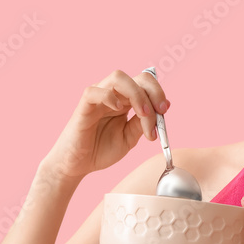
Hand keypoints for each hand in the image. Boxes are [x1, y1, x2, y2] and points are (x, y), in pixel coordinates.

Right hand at [42, 68, 169, 179]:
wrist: (78, 165)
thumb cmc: (100, 150)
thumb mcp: (129, 138)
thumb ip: (142, 123)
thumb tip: (164, 108)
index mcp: (125, 101)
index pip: (145, 84)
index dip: (158, 94)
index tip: (164, 111)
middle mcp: (113, 95)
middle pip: (137, 78)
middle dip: (153, 92)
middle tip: (160, 112)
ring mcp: (98, 98)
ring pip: (118, 78)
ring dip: (136, 94)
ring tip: (143, 114)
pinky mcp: (83, 106)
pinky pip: (94, 91)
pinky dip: (109, 96)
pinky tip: (118, 109)